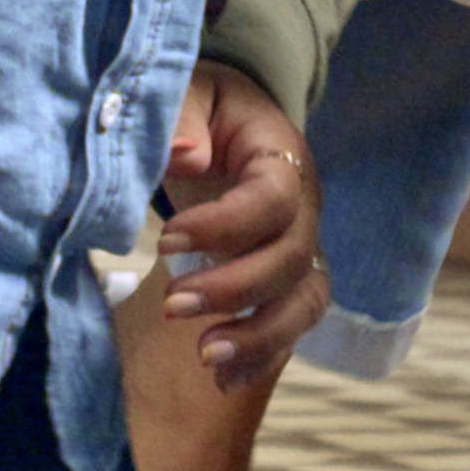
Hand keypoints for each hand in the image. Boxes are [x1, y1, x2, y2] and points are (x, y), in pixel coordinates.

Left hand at [154, 63, 327, 386]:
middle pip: (293, 259)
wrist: (229, 120)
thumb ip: (183, 117)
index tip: (165, 240)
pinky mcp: (288, 279)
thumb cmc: (203, 106)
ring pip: (304, 302)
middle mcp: (304, 205)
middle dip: (235, 290)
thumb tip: (185, 156)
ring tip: (204, 357)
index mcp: (281, 154)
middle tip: (171, 306)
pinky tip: (221, 380)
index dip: (225, 226)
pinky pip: (293, 324)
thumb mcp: (187, 90)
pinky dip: (262, 357)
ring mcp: (302, 245)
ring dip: (259, 335)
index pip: (273, 197)